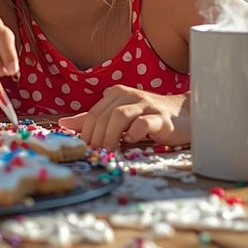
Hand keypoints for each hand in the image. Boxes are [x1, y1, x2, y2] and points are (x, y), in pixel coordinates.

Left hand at [57, 86, 189, 149]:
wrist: (184, 116)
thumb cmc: (149, 117)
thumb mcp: (119, 117)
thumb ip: (92, 120)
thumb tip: (63, 123)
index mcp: (116, 93)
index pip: (93, 113)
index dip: (86, 133)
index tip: (86, 149)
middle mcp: (129, 95)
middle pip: (104, 115)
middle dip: (96, 137)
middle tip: (96, 154)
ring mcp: (146, 105)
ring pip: (119, 116)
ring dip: (110, 136)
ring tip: (109, 151)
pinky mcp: (160, 117)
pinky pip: (142, 123)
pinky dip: (133, 133)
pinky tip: (132, 142)